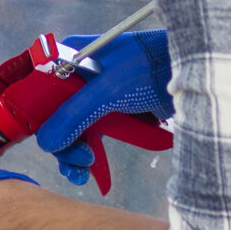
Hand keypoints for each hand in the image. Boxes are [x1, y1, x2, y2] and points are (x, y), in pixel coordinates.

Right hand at [33, 30, 175, 189]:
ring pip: (71, 128)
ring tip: (84, 171)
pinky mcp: (111, 112)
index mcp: (70, 57)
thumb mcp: (108, 90)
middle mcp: (77, 75)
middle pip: (54, 114)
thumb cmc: (148, 69)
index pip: (40, 90)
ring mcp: (94, 95)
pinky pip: (90, 135)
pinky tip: (90, 172)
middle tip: (79, 161)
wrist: (192, 75)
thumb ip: (74, 115)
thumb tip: (45, 144)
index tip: (48, 141)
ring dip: (73, 152)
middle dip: (62, 142)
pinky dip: (88, 153)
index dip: (38, 117)